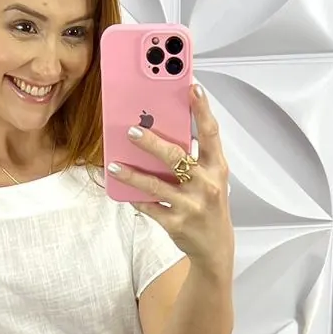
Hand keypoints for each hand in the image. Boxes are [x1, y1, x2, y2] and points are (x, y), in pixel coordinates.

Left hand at [107, 83, 233, 270]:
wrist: (214, 246)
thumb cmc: (209, 205)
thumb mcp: (211, 178)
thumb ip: (195, 156)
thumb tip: (165, 128)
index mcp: (218, 168)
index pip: (211, 133)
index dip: (202, 109)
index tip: (192, 87)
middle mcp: (206, 185)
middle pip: (177, 157)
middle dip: (152, 142)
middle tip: (131, 130)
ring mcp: (191, 205)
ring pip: (156, 185)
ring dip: (132, 174)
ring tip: (114, 164)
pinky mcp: (176, 223)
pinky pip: (149, 207)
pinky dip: (135, 198)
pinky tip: (121, 189)